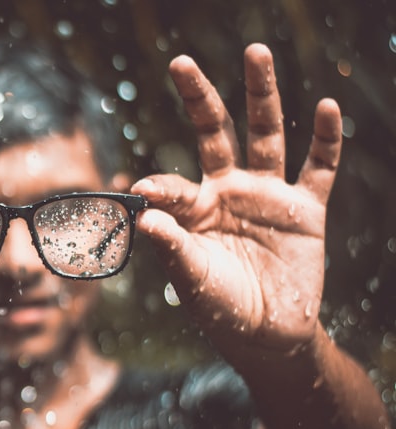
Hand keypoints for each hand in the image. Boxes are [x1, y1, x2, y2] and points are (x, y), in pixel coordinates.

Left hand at [133, 43, 340, 352]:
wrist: (267, 335)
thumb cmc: (221, 307)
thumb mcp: (192, 279)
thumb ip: (171, 247)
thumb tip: (141, 216)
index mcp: (194, 210)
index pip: (173, 185)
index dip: (159, 187)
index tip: (141, 189)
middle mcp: (229, 192)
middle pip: (215, 133)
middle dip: (199, 98)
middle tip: (180, 63)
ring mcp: (267, 195)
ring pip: (266, 134)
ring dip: (262, 94)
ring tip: (256, 53)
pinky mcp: (306, 209)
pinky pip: (319, 168)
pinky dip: (326, 139)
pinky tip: (325, 106)